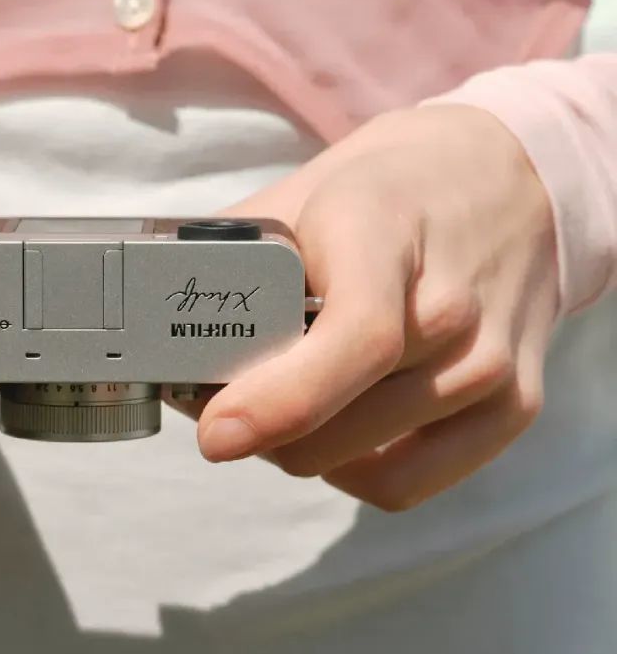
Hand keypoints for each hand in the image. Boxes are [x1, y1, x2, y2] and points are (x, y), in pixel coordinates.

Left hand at [190, 105, 558, 509]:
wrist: (509, 180)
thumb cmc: (389, 191)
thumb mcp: (303, 193)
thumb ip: (230, 253)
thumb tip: (151, 317)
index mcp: (388, 237)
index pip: (354, 339)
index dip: (278, 401)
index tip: (214, 432)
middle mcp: (453, 309)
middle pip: (337, 422)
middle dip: (253, 423)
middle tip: (217, 398)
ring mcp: (491, 365)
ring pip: (356, 462)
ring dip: (292, 447)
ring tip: (272, 404)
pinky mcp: (514, 407)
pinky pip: (406, 485)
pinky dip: (349, 471)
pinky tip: (330, 432)